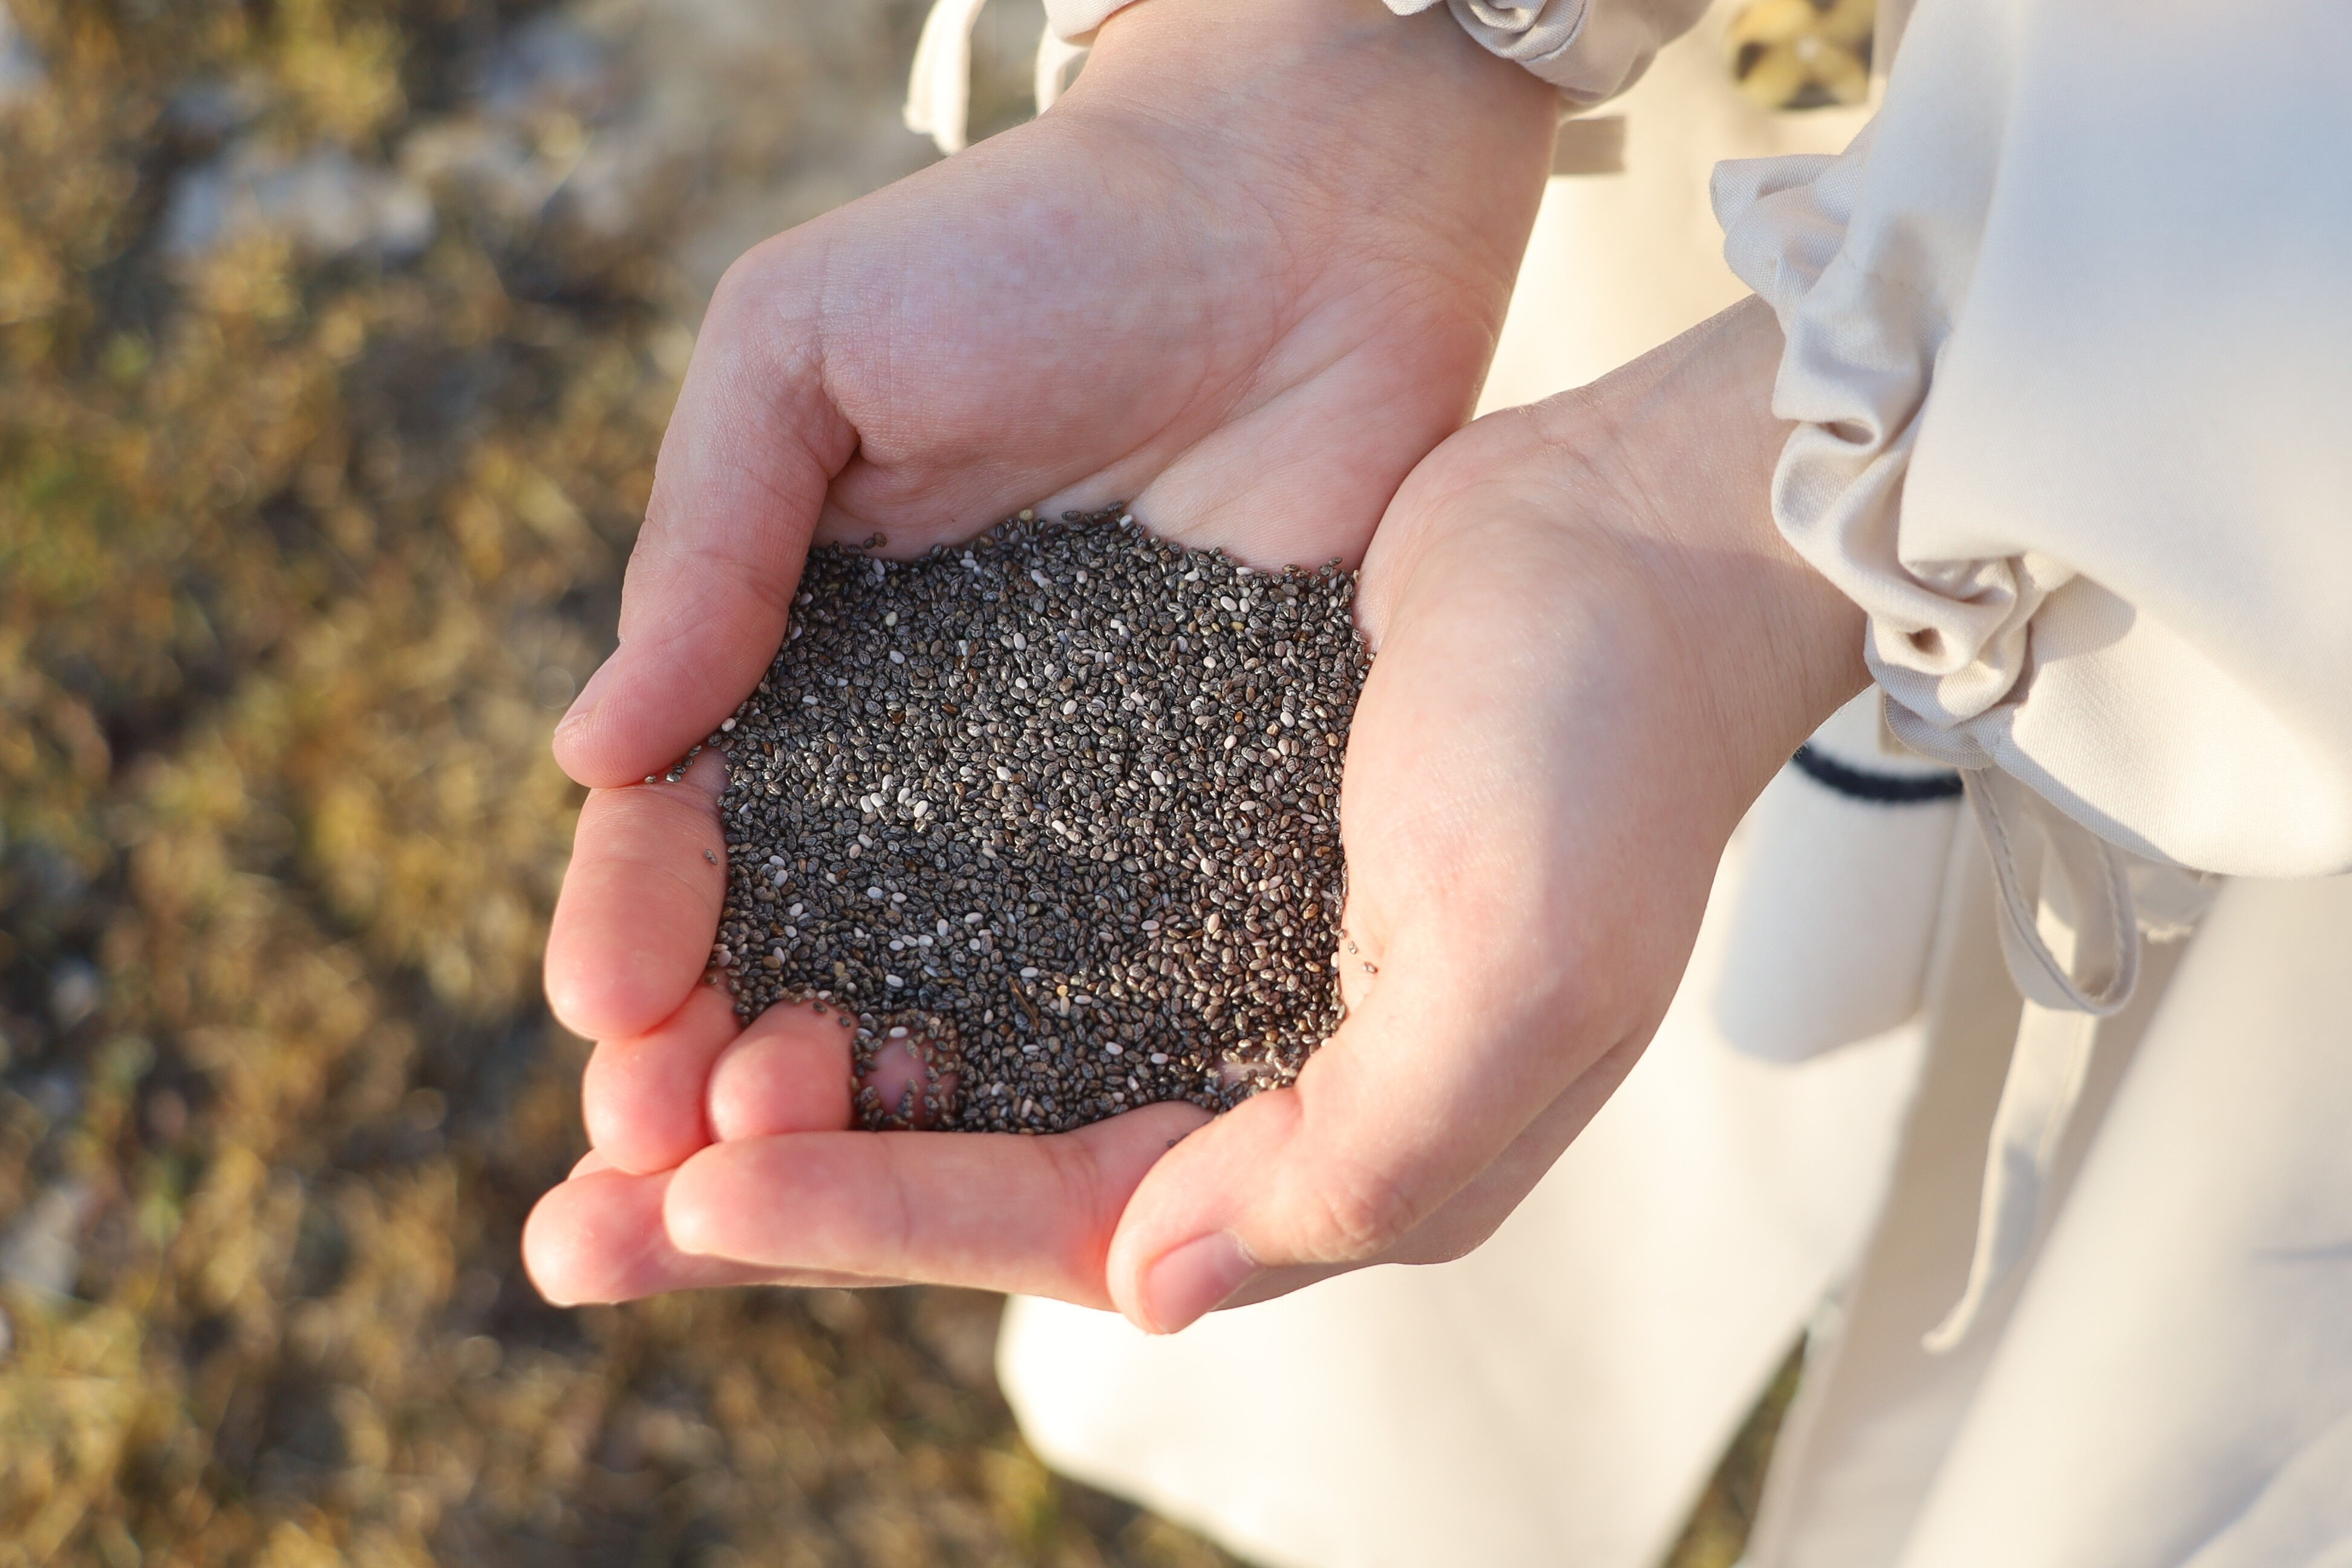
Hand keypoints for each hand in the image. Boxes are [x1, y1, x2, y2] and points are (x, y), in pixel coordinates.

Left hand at [525, 298, 1869, 1319]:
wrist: (1635, 537)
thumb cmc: (1604, 755)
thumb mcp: (1518, 984)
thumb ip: (1353, 1163)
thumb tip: (1150, 1289)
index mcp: (1331, 1140)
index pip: (1060, 1221)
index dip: (870, 1218)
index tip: (688, 1195)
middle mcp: (1247, 1068)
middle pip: (973, 1167)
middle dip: (779, 1202)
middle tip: (572, 1228)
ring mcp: (1202, 947)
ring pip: (956, 1054)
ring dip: (789, 1079)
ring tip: (619, 1086)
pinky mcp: (1170, 830)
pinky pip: (987, 927)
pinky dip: (864, 948)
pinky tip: (750, 940)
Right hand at [527, 0, 1555, 1298]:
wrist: (1295, 216)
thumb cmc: (1031, 249)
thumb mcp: (804, 351)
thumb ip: (705, 544)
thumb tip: (591, 753)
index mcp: (804, 658)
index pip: (690, 829)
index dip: (636, 927)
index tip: (604, 1017)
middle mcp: (923, 761)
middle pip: (800, 946)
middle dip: (714, 1060)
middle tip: (663, 1154)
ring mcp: (1064, 806)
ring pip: (938, 989)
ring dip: (855, 1098)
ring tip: (795, 1176)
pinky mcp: (1203, 818)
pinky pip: (1117, 964)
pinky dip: (1048, 1058)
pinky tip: (998, 1139)